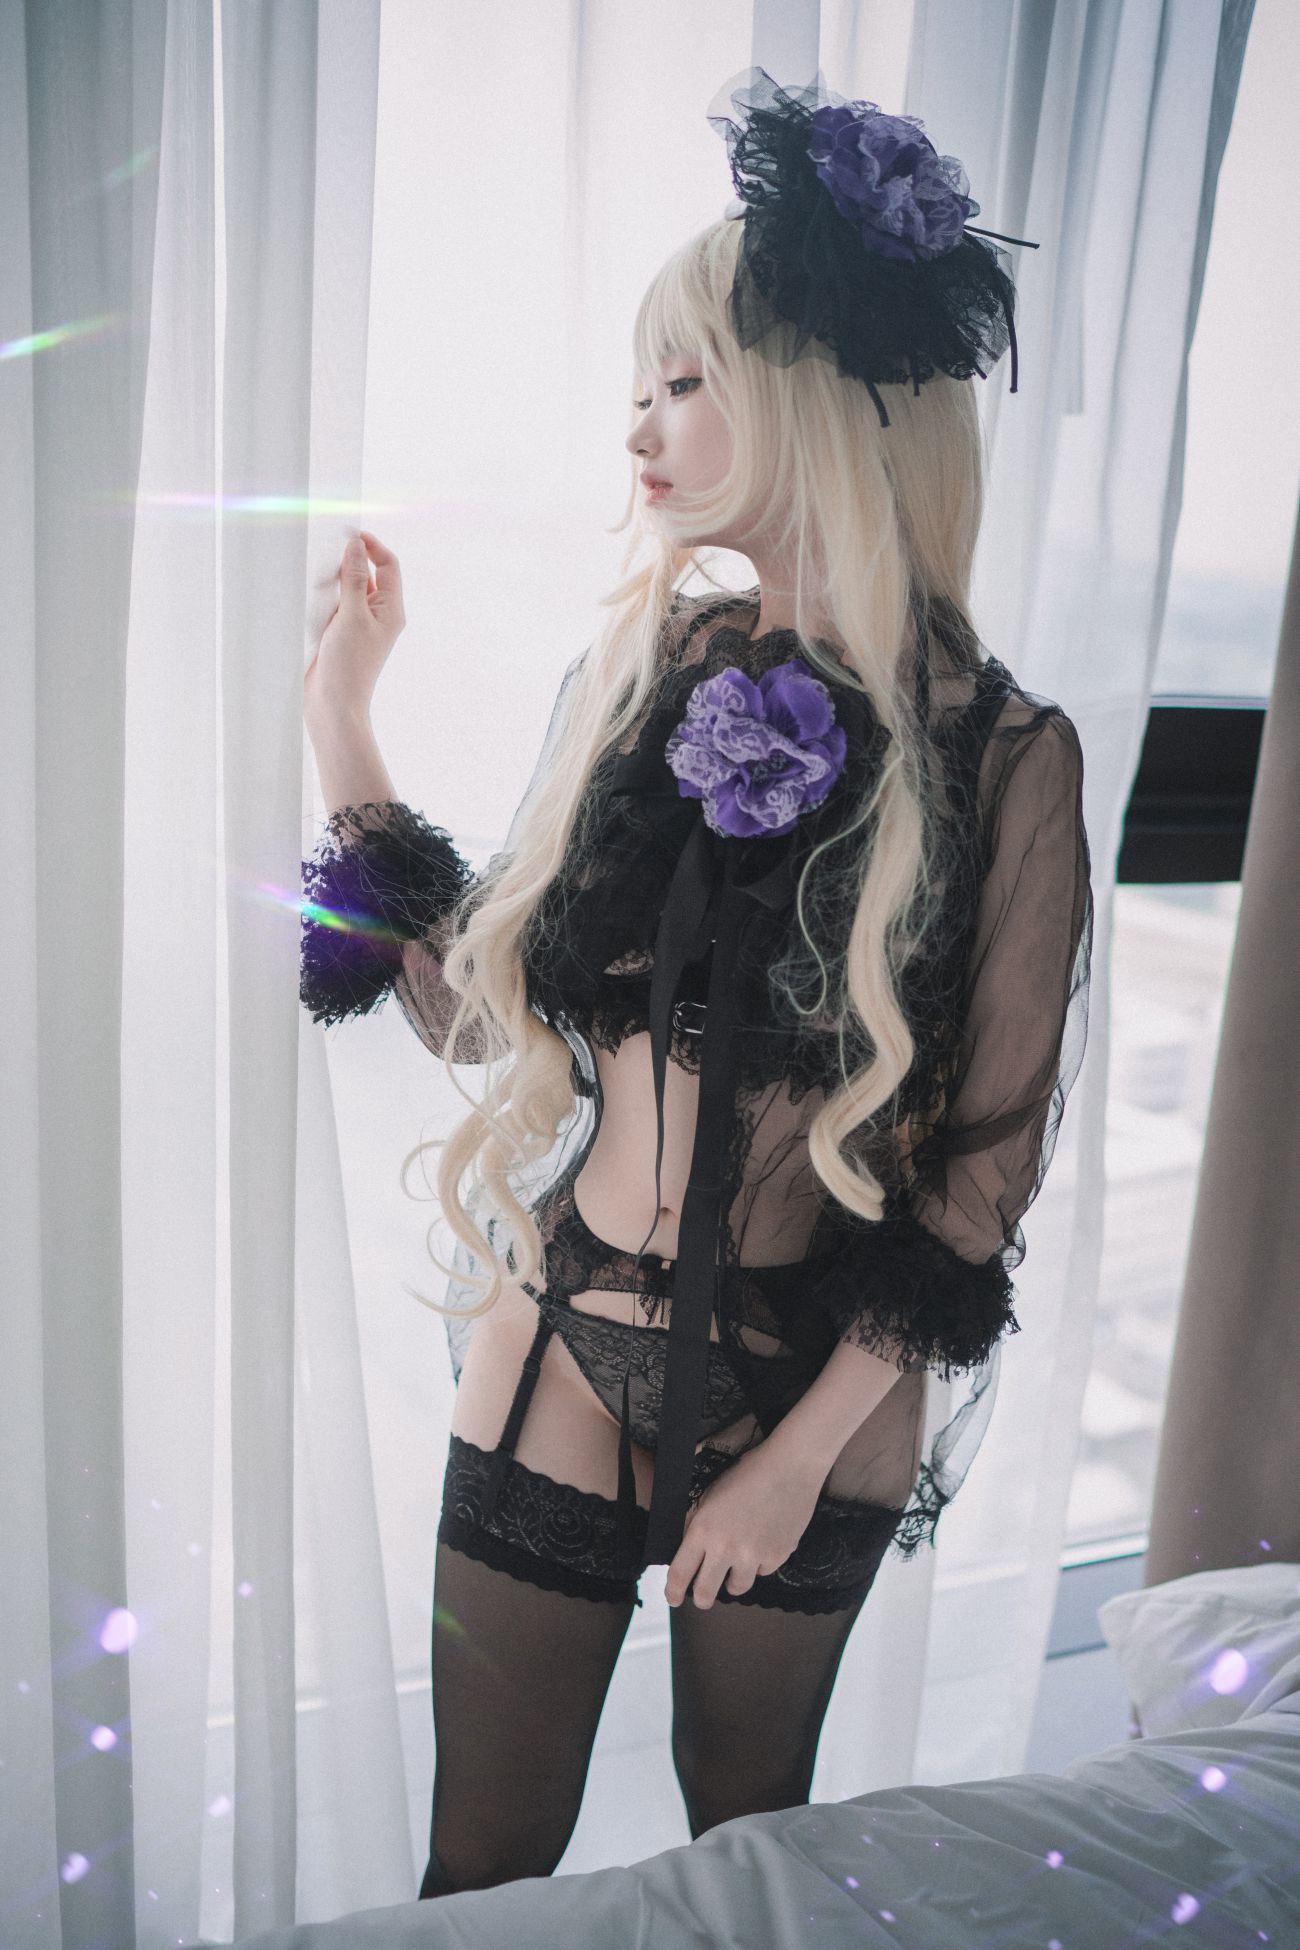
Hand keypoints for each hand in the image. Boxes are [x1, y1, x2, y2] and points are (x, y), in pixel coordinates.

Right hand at [304, 529, 406, 724]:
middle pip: (369, 574)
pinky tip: (310, 598)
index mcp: (391, 610)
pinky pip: (335, 606)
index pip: (389, 565)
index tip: (350, 534)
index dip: (372, 546)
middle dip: (350, 561)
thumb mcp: (351, 616)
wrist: (332, 706)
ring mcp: (359, 625)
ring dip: (334, 581)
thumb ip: (355, 580)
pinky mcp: (340, 634)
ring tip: (318, 579)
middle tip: (327, 555)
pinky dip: (324, 598)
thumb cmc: (348, 667)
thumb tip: (357, 547)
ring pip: (349, 589)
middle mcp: (378, 616)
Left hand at [664, 1444, 824, 1609]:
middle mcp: (725, 1547)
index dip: (672, 1592)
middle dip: (702, 1598)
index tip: (673, 1598)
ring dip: (733, 1579)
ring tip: (736, 1561)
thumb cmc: (748, 1473)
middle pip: (705, 1593)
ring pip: (737, 1587)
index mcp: (703, 1529)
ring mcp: (752, 1555)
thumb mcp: (711, 1494)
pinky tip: (763, 1540)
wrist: (789, 1466)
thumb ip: (697, 1523)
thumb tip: (688, 1549)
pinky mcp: (777, 1557)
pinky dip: (759, 1563)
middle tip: (703, 1595)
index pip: (680, 1573)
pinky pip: (762, 1571)